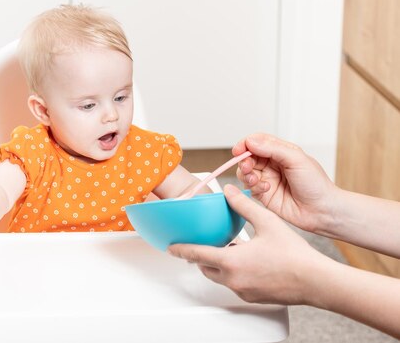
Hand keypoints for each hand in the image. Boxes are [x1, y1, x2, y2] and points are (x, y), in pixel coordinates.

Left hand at [168, 185, 330, 304]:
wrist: (316, 281)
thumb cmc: (294, 255)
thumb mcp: (266, 222)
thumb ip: (244, 206)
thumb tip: (229, 191)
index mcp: (232, 261)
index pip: (197, 254)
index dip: (181, 249)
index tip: (171, 247)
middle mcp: (234, 279)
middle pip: (205, 268)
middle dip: (199, 257)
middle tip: (199, 244)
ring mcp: (243, 290)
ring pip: (220, 277)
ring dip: (217, 264)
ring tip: (225, 249)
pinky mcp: (254, 296)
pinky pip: (235, 284)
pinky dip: (233, 272)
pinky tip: (245, 261)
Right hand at [233, 133, 337, 234]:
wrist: (322, 211)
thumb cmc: (316, 185)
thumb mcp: (297, 160)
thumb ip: (273, 149)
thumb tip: (251, 141)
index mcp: (281, 152)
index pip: (257, 142)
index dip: (245, 144)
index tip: (239, 150)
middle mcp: (272, 164)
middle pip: (248, 156)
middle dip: (244, 161)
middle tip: (247, 167)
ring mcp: (267, 179)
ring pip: (245, 172)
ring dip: (246, 174)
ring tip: (256, 180)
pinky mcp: (263, 194)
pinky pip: (249, 187)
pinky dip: (253, 187)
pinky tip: (266, 189)